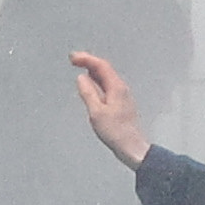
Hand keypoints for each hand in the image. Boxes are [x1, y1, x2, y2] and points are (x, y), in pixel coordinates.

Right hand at [66, 50, 147, 167]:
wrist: (131, 146)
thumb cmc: (116, 132)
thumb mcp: (96, 112)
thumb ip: (88, 93)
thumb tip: (81, 78)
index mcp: (116, 87)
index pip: (100, 65)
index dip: (86, 58)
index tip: (73, 58)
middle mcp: (121, 88)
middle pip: (104, 68)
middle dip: (88, 61)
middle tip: (74, 59)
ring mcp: (122, 95)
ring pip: (106, 76)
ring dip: (93, 70)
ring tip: (80, 67)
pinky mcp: (121, 103)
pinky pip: (108, 85)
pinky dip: (97, 80)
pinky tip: (92, 84)